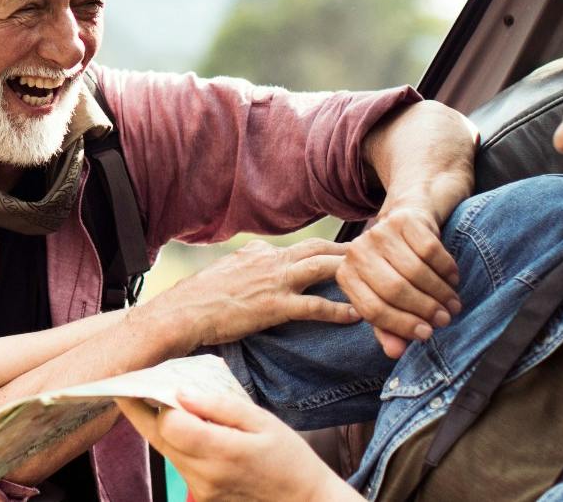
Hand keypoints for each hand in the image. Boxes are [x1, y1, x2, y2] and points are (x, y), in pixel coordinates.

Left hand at [116, 391, 355, 501]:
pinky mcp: (201, 496)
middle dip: (143, 410)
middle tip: (133, 384)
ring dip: (161, 425)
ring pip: (164, 450)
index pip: (169, 425)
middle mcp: (205, 475)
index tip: (155, 380)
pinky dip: (176, 441)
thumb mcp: (261, 421)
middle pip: (157, 438)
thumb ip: (219, 406)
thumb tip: (180, 392)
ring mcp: (201, 489)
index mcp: (222, 453)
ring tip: (165, 400)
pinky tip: (187, 425)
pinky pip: (178, 462)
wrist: (303, 501)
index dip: (159, 401)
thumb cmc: (288, 457)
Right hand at [138, 239, 360, 349]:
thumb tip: (257, 255)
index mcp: (260, 253)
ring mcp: (274, 282)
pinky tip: (359, 316)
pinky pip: (316, 306)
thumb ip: (248, 262)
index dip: (330, 250)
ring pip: (324, 268)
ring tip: (380, 279)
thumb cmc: (198, 297)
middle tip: (381, 254)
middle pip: (321, 249)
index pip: (303, 246)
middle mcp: (271, 261)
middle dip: (353, 251)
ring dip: (354, 273)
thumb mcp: (226, 270)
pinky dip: (340, 310)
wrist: (181, 312)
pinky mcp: (274, 307)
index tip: (354, 252)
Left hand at [338, 203, 460, 358]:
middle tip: (445, 319)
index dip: (402, 325)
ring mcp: (378, 233)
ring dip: (439, 292)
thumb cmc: (393, 268)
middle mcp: (356, 252)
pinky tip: (452, 279)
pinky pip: (431, 251)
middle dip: (424, 309)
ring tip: (452, 304)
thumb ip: (387, 327)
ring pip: (415, 271)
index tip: (426, 335)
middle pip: (394, 290)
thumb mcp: (385, 299)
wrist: (405, 221)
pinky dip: (446, 269)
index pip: (372, 309)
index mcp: (346, 276)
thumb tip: (395, 353)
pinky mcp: (403, 220)